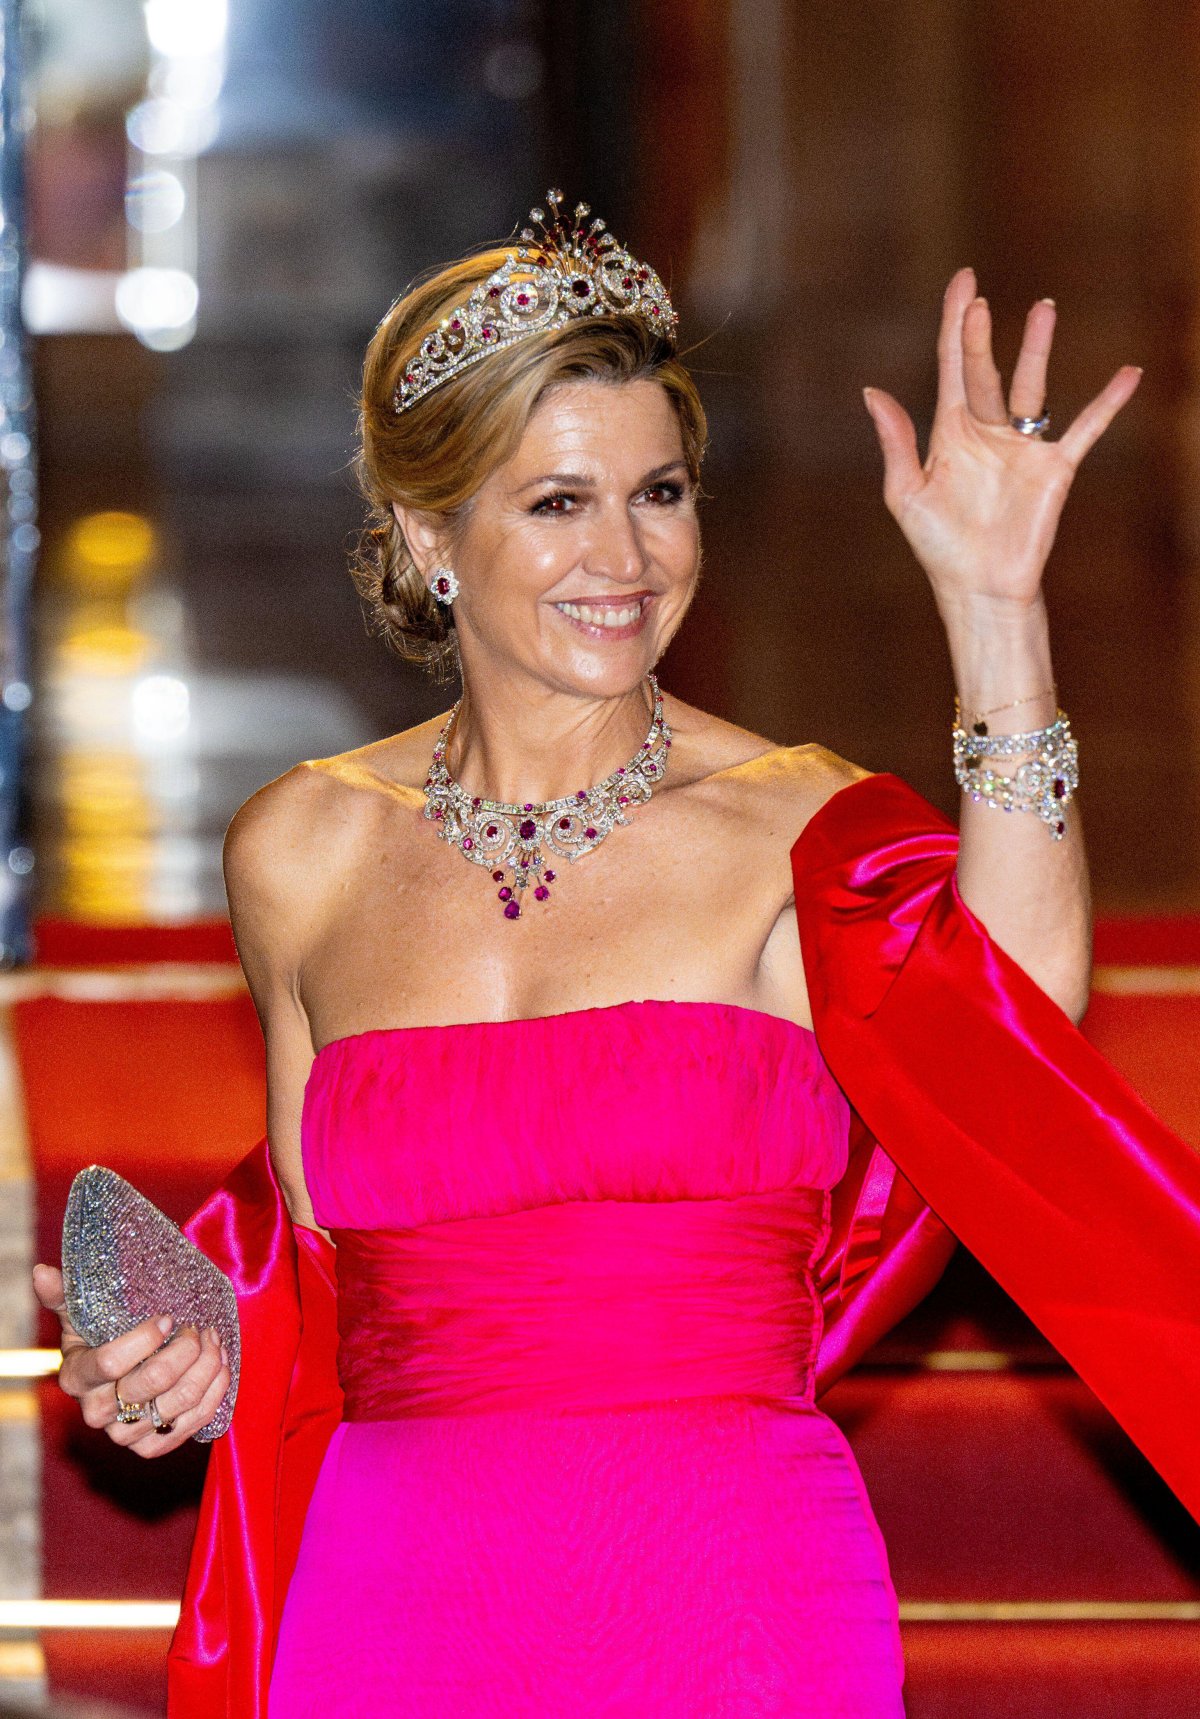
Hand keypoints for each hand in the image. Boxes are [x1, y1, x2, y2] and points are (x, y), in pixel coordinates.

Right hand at [32, 1262, 229, 1457]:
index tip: (169, 1318)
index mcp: (76, 1378)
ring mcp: (124, 1434)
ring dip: (208, 1368)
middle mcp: (97, 1412)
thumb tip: (42, 1271)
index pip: (111, 1363)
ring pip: (178, 1404)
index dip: (145, 1339)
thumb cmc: (97, 1338)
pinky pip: (189, 1427)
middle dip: (187, 1349)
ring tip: (215, 1341)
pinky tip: (222, 1368)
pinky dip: (213, 1396)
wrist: (113, 1379)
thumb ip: (62, 1294)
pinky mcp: (151, 1446)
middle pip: (153, 1382)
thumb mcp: (77, 1314)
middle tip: (200, 1328)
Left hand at [863, 268, 1141, 613]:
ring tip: (1043, 309)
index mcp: (949, 433)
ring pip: (1032, 386)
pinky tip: (1128, 374)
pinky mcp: (1054, 468)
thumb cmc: (939, 547)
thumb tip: (872, 392)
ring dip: (1037, 350)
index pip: (952, 366)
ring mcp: (1022, 447)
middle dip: (981, 335)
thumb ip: (896, 442)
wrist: (978, 589)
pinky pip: (1086, 428)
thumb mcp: (906, 494)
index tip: (963, 283)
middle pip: (985, 370)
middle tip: (980, 301)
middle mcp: (987, 432)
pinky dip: (1107, 403)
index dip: (955, 325)